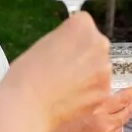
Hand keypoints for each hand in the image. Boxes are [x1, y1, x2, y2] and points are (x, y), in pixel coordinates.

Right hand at [0, 12, 110, 131]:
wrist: (27, 107)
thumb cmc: (26, 74)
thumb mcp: (44, 42)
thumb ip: (65, 39)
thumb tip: (73, 46)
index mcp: (82, 24)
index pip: (84, 25)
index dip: (71, 39)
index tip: (61, 48)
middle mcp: (99, 43)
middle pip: (95, 46)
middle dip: (83, 55)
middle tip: (62, 69)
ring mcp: (104, 69)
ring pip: (98, 68)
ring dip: (88, 74)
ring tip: (64, 86)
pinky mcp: (104, 91)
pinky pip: (97, 88)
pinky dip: (88, 93)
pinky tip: (69, 97)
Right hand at [42, 87, 131, 131]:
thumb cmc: (49, 130)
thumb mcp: (68, 107)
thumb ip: (86, 101)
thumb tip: (96, 95)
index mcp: (95, 110)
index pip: (123, 99)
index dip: (131, 92)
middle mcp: (104, 124)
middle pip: (126, 112)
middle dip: (129, 104)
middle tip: (128, 98)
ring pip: (120, 125)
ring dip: (119, 117)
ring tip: (114, 112)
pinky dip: (112, 130)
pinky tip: (103, 127)